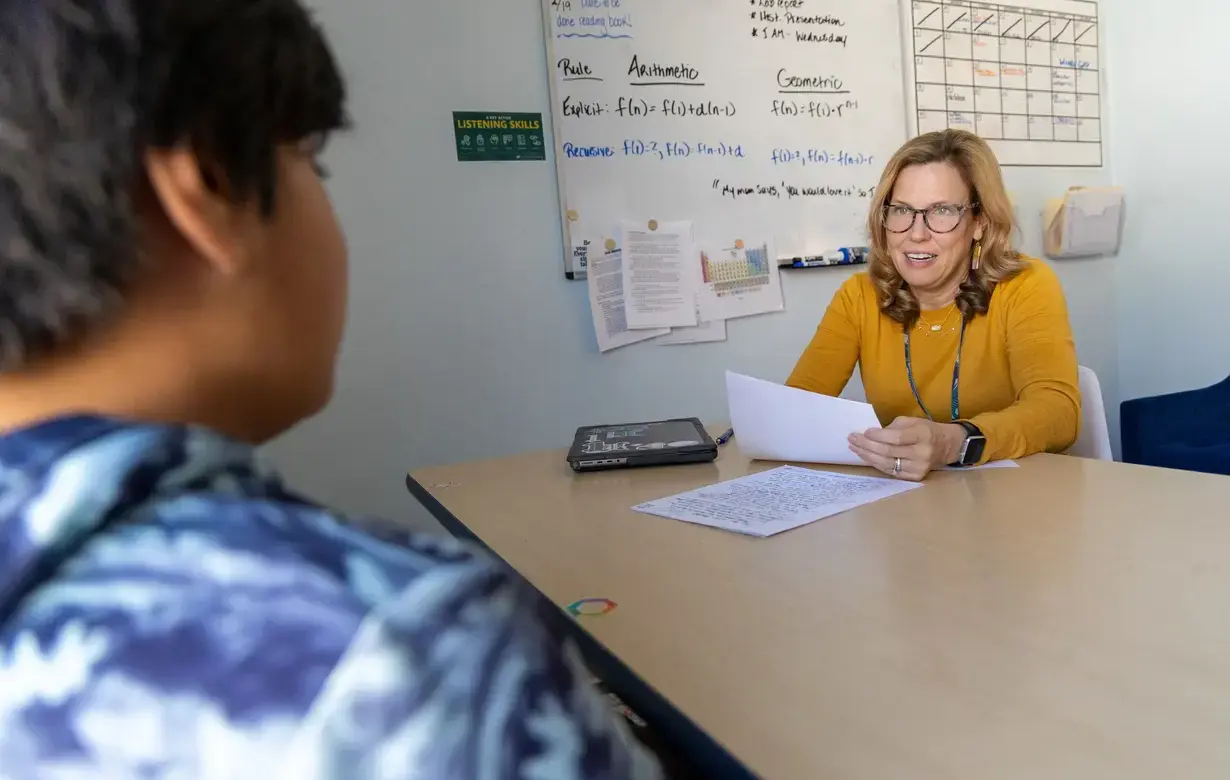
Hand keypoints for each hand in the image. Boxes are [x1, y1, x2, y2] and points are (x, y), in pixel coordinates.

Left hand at [847, 417, 966, 480]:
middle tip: (852, 439)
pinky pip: (890, 471)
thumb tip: (871, 435)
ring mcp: (918, 468)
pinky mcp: (915, 477)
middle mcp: (922, 453)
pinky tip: (866, 456)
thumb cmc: (925, 430)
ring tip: (855, 448)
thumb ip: (893, 428)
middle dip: (867, 445)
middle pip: (888, 452)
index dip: (878, 436)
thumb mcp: (912, 422)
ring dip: (867, 456)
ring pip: (886, 464)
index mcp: (922, 436)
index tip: (864, 432)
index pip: (896, 438)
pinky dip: (876, 464)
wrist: (946, 446)